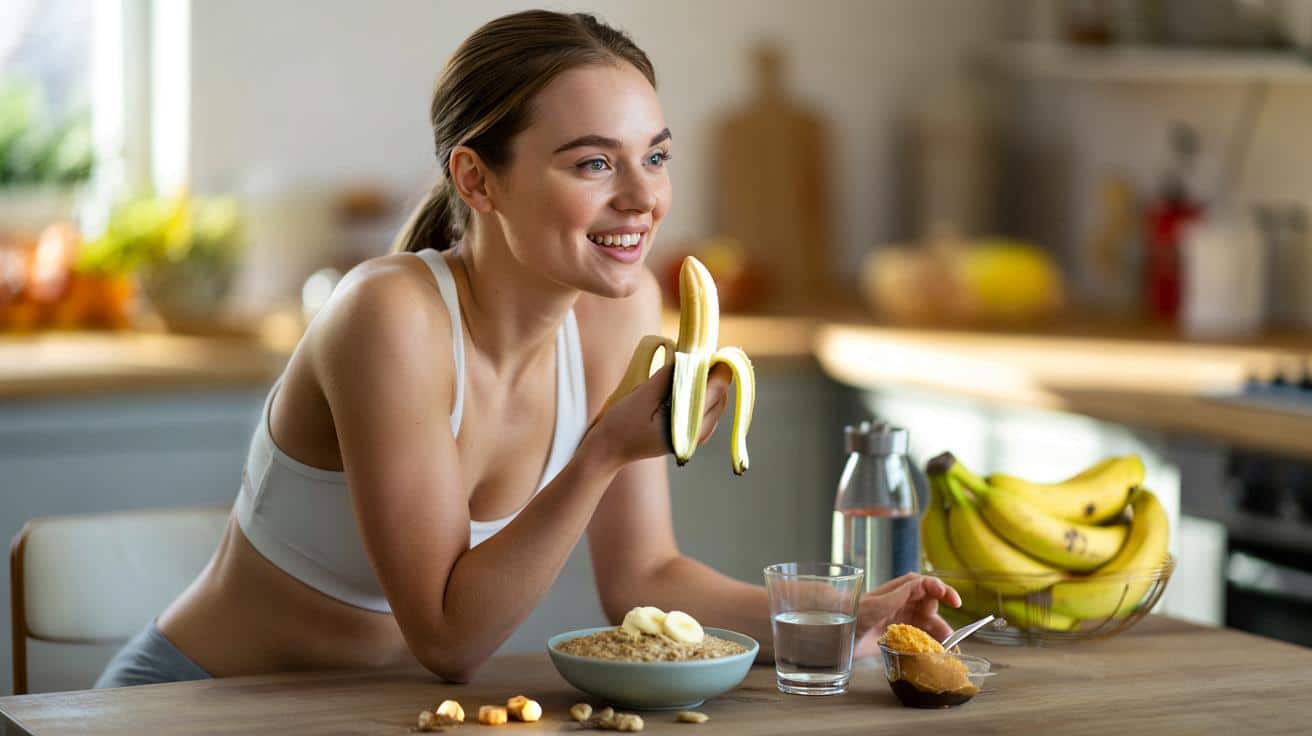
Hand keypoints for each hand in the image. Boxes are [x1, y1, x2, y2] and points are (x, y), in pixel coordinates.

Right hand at [587, 362, 730, 466]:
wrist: (608, 449)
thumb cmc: (622, 424)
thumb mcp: (643, 395)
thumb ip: (667, 378)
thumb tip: (687, 358)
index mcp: (688, 429)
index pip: (715, 392)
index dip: (718, 369)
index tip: (716, 349)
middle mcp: (696, 436)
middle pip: (720, 399)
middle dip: (716, 375)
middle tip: (705, 353)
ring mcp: (693, 438)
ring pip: (714, 405)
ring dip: (709, 384)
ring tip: (698, 364)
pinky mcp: (687, 436)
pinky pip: (703, 411)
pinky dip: (701, 395)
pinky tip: (690, 382)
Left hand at [852, 573, 961, 658]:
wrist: (837, 635)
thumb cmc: (852, 615)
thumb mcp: (876, 604)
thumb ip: (898, 595)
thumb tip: (921, 584)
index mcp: (898, 591)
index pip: (925, 585)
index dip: (941, 589)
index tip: (953, 601)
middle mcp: (902, 604)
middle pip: (930, 606)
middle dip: (941, 618)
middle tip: (948, 635)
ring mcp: (902, 620)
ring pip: (928, 623)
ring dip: (939, 633)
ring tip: (946, 647)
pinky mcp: (900, 637)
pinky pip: (921, 637)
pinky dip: (931, 643)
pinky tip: (936, 652)